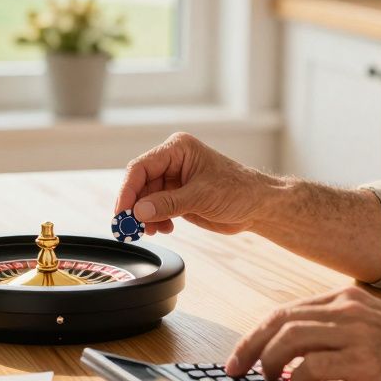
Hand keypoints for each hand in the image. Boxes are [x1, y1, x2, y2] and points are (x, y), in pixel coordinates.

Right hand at [115, 132, 269, 235]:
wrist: (258, 206)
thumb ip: (168, 204)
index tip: (122, 212)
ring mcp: (174, 180)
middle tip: (130, 228)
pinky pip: (156, 209)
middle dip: (135, 207)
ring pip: (146, 199)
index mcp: (177, 150)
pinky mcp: (177, 197)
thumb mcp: (201, 196)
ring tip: (152, 230)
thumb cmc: (238, 190)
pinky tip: (164, 228)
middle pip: (140, 184)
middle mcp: (172, 162)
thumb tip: (139, 212)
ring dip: (145, 217)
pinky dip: (155, 221)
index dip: (128, 190)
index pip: (141, 167)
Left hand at [225, 287, 380, 380]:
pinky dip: (297, 378)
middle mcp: (345, 309)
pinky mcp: (362, 358)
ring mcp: (354, 332)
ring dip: (270, 361)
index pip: (286, 310)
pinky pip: (312, 364)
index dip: (258, 332)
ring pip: (289, 338)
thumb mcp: (371, 322)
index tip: (242, 353)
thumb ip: (338, 327)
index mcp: (345, 298)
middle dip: (250, 345)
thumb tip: (298, 351)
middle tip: (237, 368)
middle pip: (279, 321)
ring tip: (269, 380)